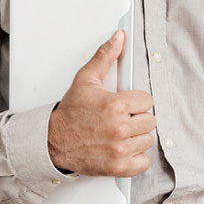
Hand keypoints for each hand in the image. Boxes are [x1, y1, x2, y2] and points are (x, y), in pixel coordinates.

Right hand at [47, 30, 155, 176]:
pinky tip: (124, 147)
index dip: (137, 101)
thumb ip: (105, 55)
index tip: (127, 103)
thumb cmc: (71, 112)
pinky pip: (143, 162)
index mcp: (115, 105)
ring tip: (121, 132)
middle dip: (137, 118)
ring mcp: (119, 149)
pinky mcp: (117, 166)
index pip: (147, 100)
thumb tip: (118, 37)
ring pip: (147, 140)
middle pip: (149, 120)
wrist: (53, 141)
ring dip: (137, 137)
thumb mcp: (86, 79)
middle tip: (123, 117)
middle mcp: (119, 128)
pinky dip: (136, 157)